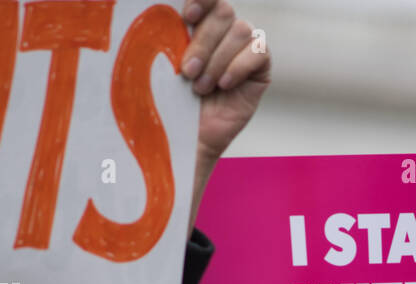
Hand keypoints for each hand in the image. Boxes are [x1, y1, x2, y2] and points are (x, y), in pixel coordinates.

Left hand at [180, 0, 270, 234]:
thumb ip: (166, 34)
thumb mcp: (162, 65)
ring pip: (241, 30)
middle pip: (223, 12)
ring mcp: (244, 46)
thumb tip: (155, 10)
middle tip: (187, 72)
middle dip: (203, 42)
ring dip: (218, 60)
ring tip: (201, 87)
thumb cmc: (170, 102)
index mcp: (198, 20)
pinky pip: (259, 51)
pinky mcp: (260, 66)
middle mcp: (223, 29)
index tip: (187, 16)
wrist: (188, 139)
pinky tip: (224, 86)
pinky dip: (239, 67)